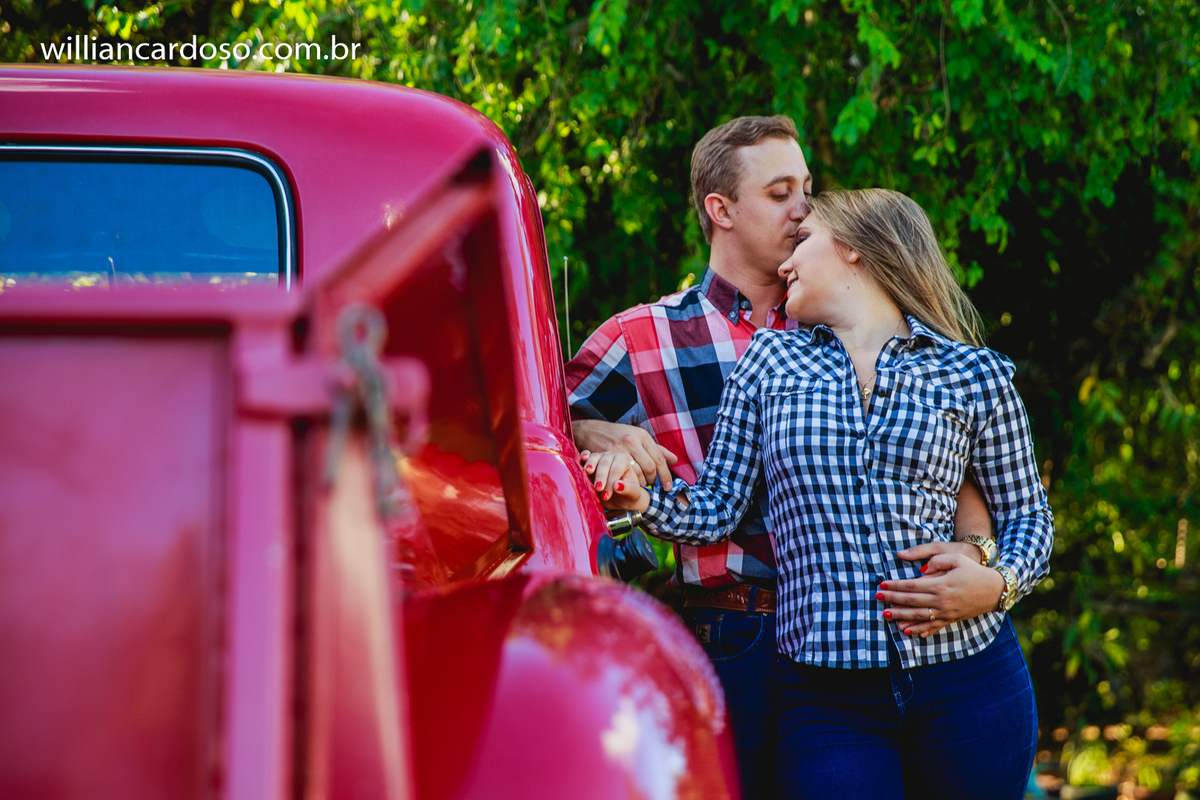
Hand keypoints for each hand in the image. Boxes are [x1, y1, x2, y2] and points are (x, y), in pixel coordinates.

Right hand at [573, 419, 677, 487]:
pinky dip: (625, 483)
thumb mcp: (637, 437)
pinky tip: (625, 485)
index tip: (668, 487)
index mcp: (642, 436)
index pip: (659, 459)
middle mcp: (632, 441)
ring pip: (636, 473)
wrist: (590, 430)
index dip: (665, 475)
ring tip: (638, 486)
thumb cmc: (617, 436)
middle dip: (652, 481)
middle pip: (649, 468)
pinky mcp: (606, 456)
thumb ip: (656, 449)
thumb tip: (674, 460)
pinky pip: (620, 475)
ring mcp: (618, 448)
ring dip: (639, 484)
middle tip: (651, 486)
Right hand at [579, 450, 649, 512]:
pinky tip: (582, 459)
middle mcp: (612, 456)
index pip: (616, 470)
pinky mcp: (590, 460)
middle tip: (598, 489)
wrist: (620, 496)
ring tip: (588, 472)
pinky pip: (585, 454)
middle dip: (600, 476)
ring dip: (590, 465)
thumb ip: (628, 489)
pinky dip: (583, 456)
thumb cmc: (627, 493)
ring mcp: (600, 457)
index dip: (610, 482)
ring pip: (594, 458)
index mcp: (623, 461)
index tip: (606, 495)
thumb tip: (617, 485)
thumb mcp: (633, 493)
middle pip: (604, 463)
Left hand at [875, 542, 1005, 636]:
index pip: (911, 586)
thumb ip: (936, 561)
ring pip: (918, 616)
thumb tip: (920, 570)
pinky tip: (906, 631)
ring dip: (900, 616)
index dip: (895, 586)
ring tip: (885, 615)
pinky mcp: (951, 619)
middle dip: (892, 600)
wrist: (993, 589)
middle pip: (911, 602)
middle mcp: (941, 601)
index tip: (882, 585)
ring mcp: (946, 613)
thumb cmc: (973, 570)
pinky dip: (918, 630)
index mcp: (941, 585)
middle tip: (876, 598)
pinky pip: (932, 627)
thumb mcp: (956, 558)